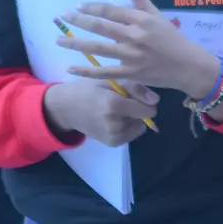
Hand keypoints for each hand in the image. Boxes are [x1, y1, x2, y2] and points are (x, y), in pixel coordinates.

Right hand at [42, 78, 158, 147]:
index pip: (148, 109)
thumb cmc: (89, 89)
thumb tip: (156, 101)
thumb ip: (136, 88)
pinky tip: (114, 118)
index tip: (136, 94)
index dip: (145, 100)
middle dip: (138, 108)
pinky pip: (131, 133)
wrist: (67, 108)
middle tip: (122, 101)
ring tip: (116, 109)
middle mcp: (114, 124)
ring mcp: (113, 137)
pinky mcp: (112, 143)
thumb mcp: (111, 80)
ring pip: (139, 126)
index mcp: (114, 105)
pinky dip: (128, 126)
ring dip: (133, 118)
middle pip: (144, 117)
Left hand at [59, 0, 222, 97]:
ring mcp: (131, 56)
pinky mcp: (130, 73)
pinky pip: (103, 72)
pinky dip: (86, 70)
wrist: (188, 65)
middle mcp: (134, 35)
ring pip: (98, 48)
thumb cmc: (172, 38)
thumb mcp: (156, 13)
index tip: (77, 7)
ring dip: (76, 44)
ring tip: (59, 40)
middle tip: (62, 17)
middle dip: (79, 21)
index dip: (92, 8)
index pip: (111, 10)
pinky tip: (70, 68)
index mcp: (141, 19)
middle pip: (100, 26)